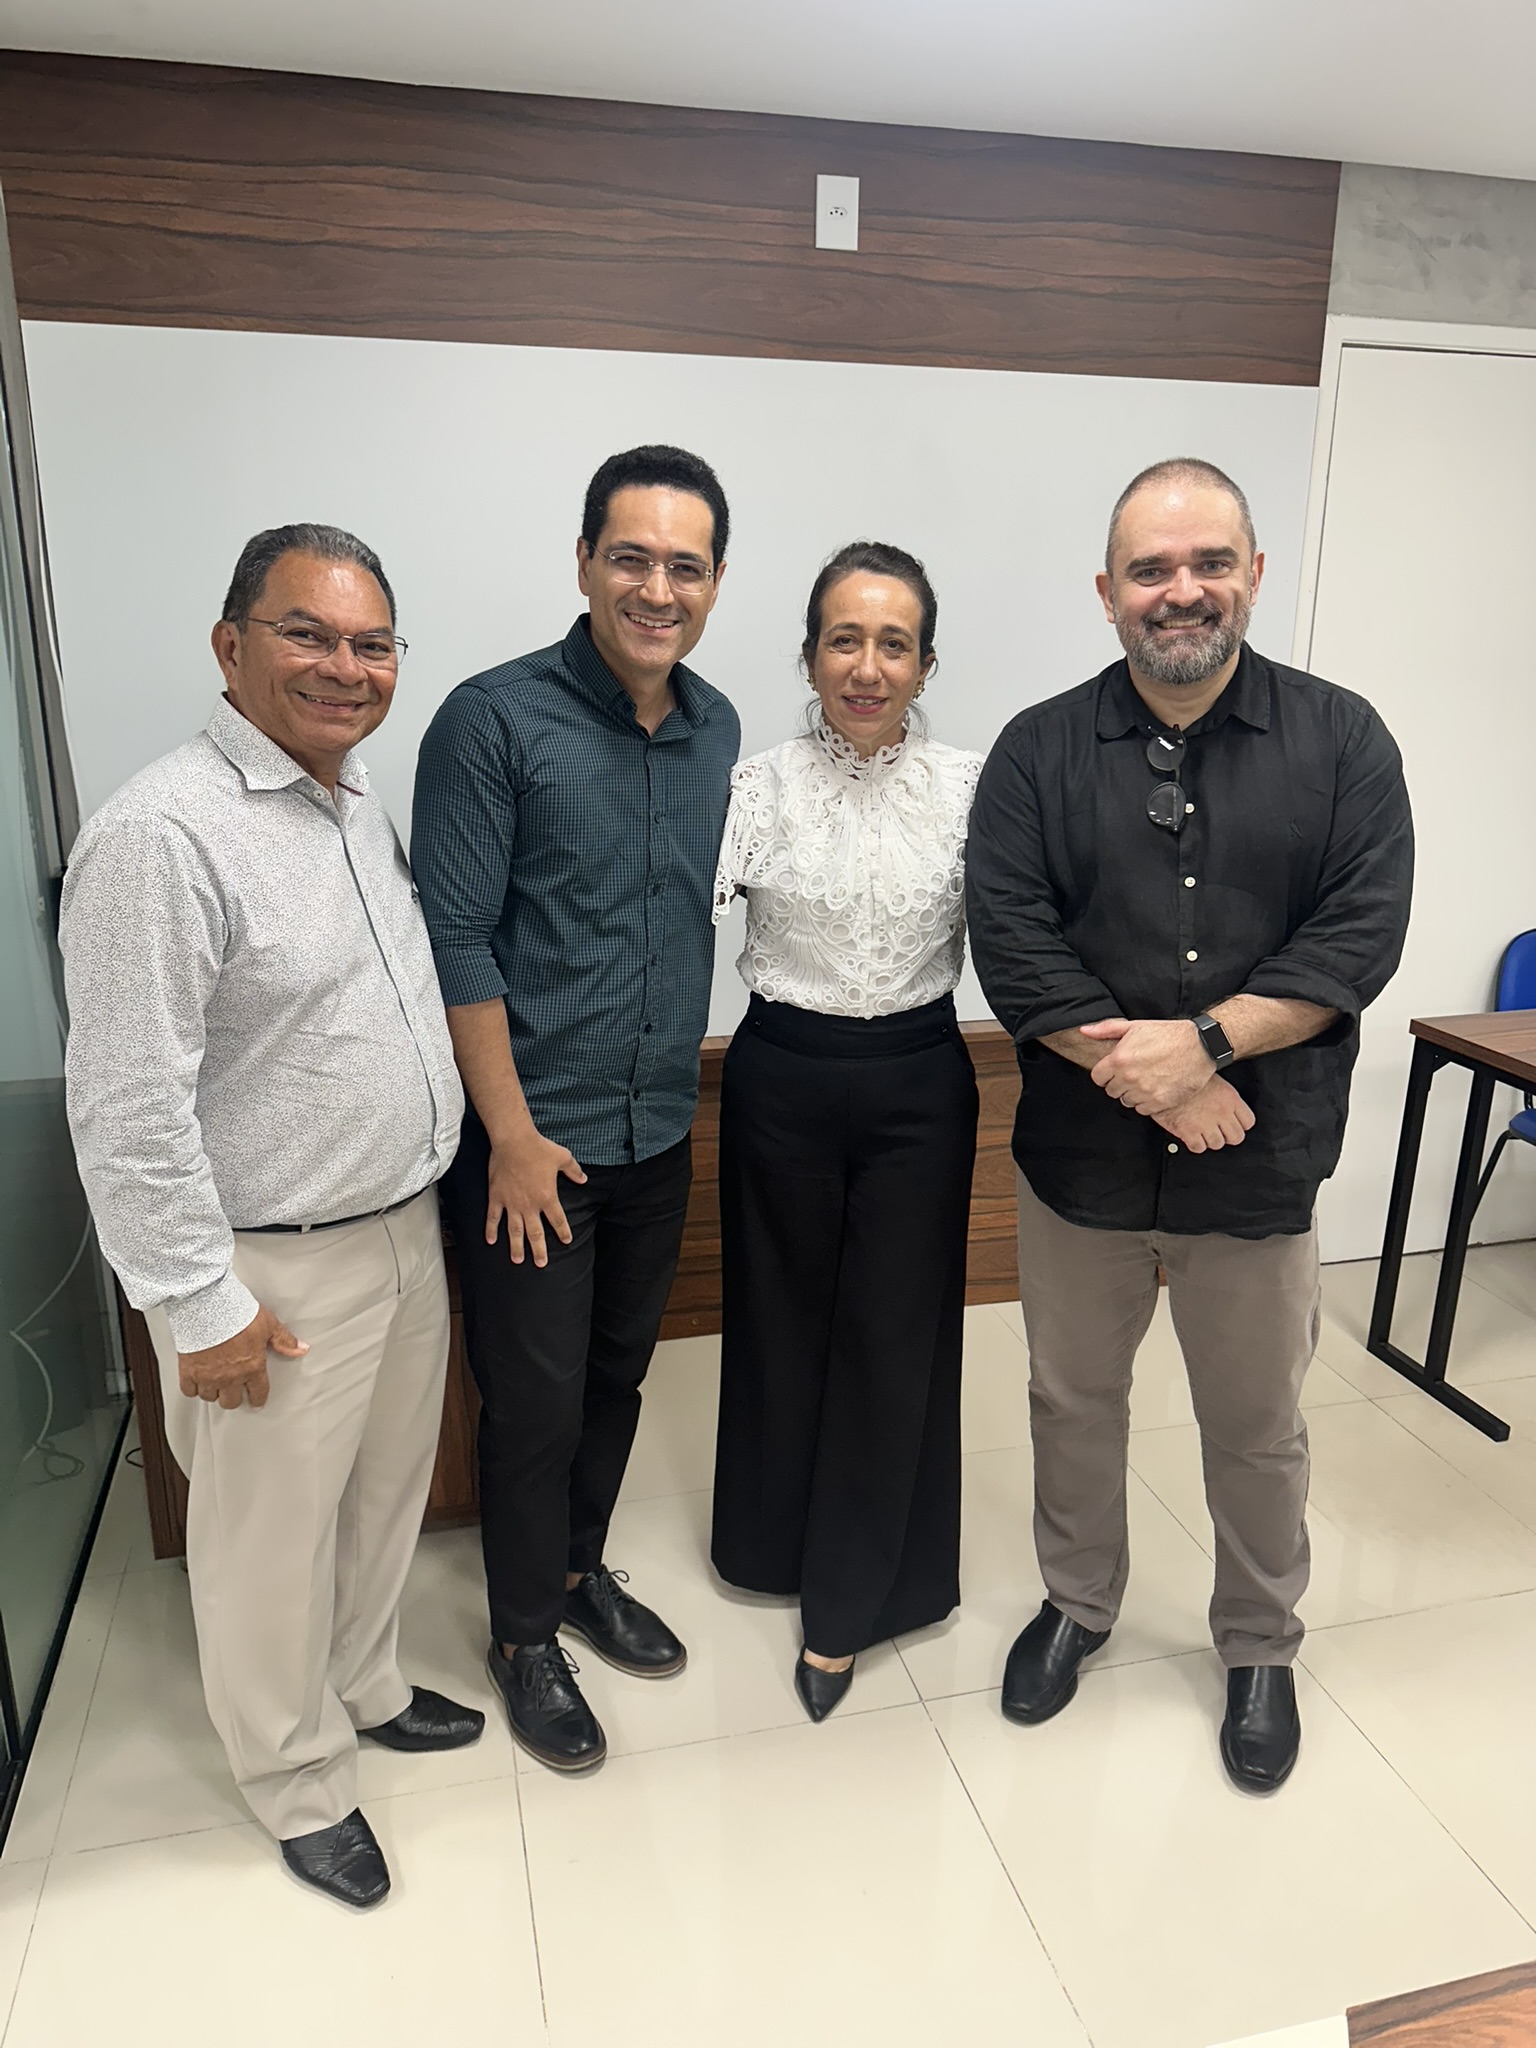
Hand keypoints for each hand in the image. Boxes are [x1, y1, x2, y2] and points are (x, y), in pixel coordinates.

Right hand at [178, 1305, 306, 1409]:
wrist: (208, 1306)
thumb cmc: (237, 1313)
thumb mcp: (268, 1324)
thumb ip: (284, 1340)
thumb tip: (301, 1349)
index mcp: (252, 1367)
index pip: (258, 1393)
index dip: (258, 1399)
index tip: (255, 1400)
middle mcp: (230, 1377)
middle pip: (231, 1402)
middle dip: (233, 1397)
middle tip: (233, 1390)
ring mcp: (208, 1376)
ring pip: (210, 1397)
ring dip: (213, 1391)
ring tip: (214, 1383)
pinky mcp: (189, 1371)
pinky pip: (189, 1391)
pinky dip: (192, 1388)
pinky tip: (196, 1381)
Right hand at [486, 1126, 588, 1266]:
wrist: (514, 1141)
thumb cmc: (539, 1148)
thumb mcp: (563, 1157)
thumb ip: (574, 1171)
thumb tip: (583, 1179)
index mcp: (547, 1197)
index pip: (558, 1220)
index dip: (563, 1232)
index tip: (566, 1241)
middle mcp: (530, 1205)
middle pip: (535, 1233)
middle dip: (539, 1250)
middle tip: (541, 1264)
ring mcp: (512, 1203)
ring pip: (514, 1231)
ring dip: (516, 1247)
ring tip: (517, 1261)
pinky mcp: (496, 1197)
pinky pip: (493, 1218)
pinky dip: (491, 1230)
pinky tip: (490, 1241)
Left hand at [1082, 1017, 1212, 1115]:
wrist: (1199, 1045)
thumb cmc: (1168, 1034)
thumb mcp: (1135, 1026)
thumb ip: (1106, 1029)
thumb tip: (1084, 1031)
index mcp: (1119, 1059)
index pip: (1097, 1077)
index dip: (1106, 1074)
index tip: (1115, 1071)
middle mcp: (1129, 1078)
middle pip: (1112, 1091)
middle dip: (1119, 1084)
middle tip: (1133, 1075)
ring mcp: (1144, 1092)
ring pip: (1127, 1101)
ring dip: (1133, 1094)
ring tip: (1146, 1081)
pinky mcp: (1160, 1102)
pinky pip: (1143, 1110)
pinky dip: (1147, 1102)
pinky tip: (1155, 1089)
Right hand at [1154, 1077, 1255, 1153]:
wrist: (1162, 1078)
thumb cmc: (1184, 1074)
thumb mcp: (1211, 1078)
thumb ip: (1223, 1095)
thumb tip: (1228, 1105)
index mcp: (1229, 1098)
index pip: (1248, 1122)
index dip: (1240, 1124)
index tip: (1233, 1123)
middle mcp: (1220, 1112)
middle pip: (1236, 1137)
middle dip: (1227, 1135)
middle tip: (1218, 1130)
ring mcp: (1205, 1124)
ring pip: (1217, 1144)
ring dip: (1210, 1140)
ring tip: (1202, 1131)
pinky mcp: (1188, 1132)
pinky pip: (1199, 1148)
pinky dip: (1195, 1144)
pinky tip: (1191, 1135)